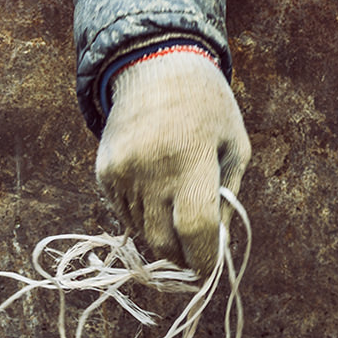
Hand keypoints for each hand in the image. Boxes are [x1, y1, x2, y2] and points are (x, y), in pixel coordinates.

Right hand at [95, 48, 250, 277]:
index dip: (204, 258)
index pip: (196, 228)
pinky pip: (123, 214)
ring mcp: (122, 172)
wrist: (154, 67)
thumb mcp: (234, 145)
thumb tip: (214, 247)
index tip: (209, 270)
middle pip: (163, 241)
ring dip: (162, 235)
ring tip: (178, 209)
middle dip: (182, 256)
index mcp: (191, 158)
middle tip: (195, 255)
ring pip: (142, 231)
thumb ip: (228, 198)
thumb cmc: (208, 107)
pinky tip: (156, 191)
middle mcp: (151, 168)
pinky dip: (142, 216)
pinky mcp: (103, 172)